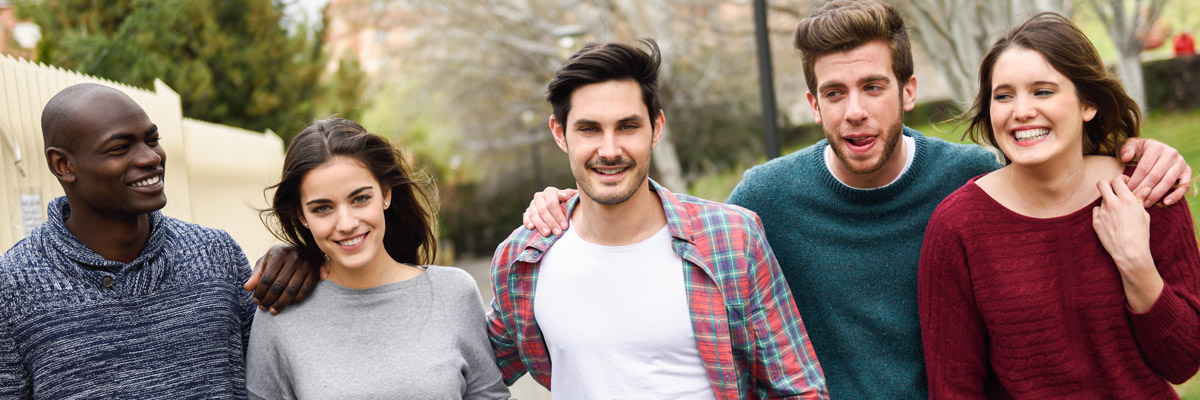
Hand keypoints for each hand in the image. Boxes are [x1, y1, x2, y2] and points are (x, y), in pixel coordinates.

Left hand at [244, 244, 324, 313]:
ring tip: (273, 310)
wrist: (304, 248)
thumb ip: (256, 274)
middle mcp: (294, 258)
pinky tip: (288, 304)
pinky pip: (305, 291)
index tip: (256, 300)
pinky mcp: (315, 272)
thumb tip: (247, 288)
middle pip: (278, 285)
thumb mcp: (267, 261)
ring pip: (291, 290)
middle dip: (269, 299)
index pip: (267, 278)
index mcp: (279, 253)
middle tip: (263, 308)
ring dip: (281, 303)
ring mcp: (306, 265)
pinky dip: (296, 300)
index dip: (260, 292)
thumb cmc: (281, 257)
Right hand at [522, 187, 575, 236]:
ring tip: (547, 234)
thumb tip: (562, 195)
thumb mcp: (573, 198)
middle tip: (558, 233)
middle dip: (551, 222)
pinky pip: (526, 216)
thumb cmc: (570, 204)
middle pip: (543, 210)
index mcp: (550, 192)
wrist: (564, 209)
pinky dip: (527, 222)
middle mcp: (540, 196)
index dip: (558, 215)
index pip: (552, 203)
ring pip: (534, 214)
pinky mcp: (527, 212)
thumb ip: (570, 195)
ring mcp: (532, 204)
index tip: (565, 226)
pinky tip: (531, 228)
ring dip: (540, 225)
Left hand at [1093, 175, 1162, 312]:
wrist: (1130, 252)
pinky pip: (1096, 211)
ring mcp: (1102, 212)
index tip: (1124, 183)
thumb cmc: (1140, 234)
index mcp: (1127, 200)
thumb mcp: (1144, 215)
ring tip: (1116, 213)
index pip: (1117, 180)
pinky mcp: (1095, 221)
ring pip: (1101, 200)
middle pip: (1102, 184)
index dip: (1120, 180)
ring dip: (1107, 202)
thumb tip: (1144, 189)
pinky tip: (1109, 220)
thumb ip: (1140, 200)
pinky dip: (1101, 213)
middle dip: (1107, 185)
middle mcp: (1113, 204)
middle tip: (1113, 190)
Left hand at [1120, 137, 1191, 206]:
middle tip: (1135, 200)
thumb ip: (1126, 150)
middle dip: (1144, 190)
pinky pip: (1184, 185)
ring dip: (1156, 195)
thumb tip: (1126, 158)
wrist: (1156, 150)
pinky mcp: (1187, 171)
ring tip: (1146, 204)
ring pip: (1168, 181)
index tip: (1127, 191)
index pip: (1144, 168)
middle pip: (1155, 176)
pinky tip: (1166, 202)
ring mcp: (1180, 162)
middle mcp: (1170, 153)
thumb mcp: (1132, 146)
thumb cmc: (1141, 150)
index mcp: (1156, 147)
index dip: (1135, 181)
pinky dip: (1176, 195)